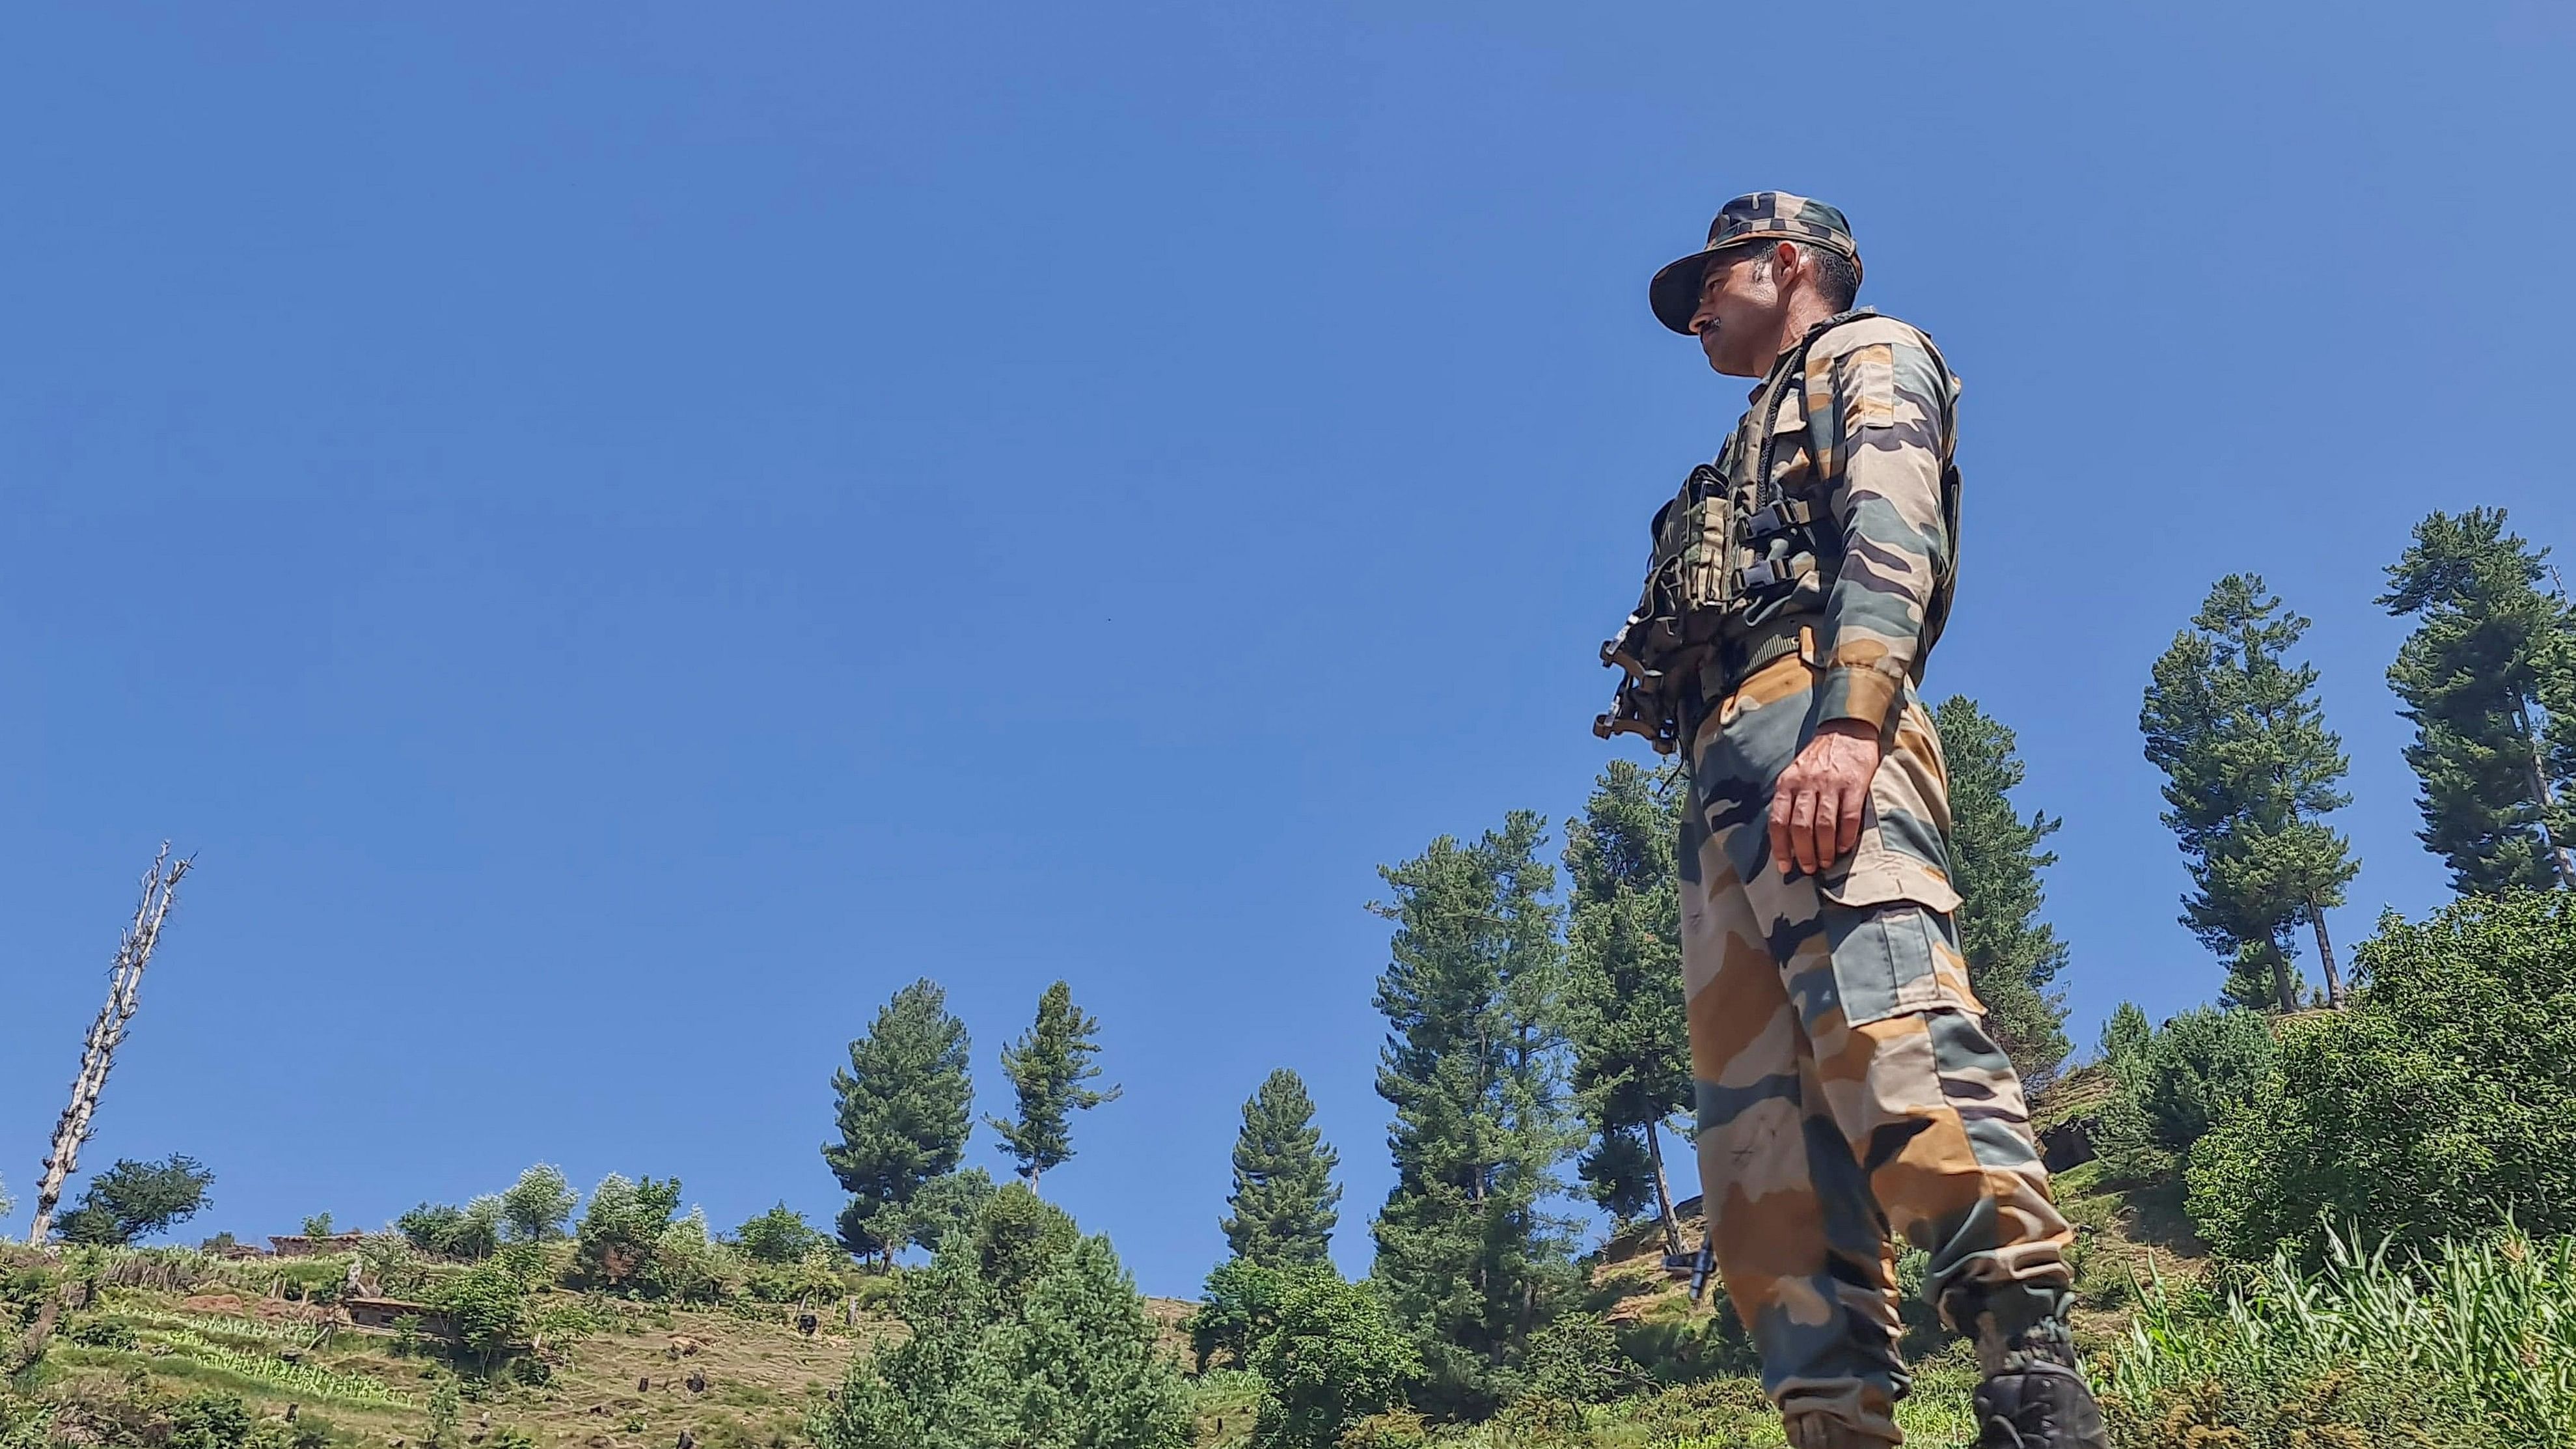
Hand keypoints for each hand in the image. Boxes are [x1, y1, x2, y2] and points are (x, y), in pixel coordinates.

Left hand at [1769, 720, 1880, 876]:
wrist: (1846, 729)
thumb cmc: (1819, 758)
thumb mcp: (1795, 773)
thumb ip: (1789, 799)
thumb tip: (1785, 837)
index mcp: (1787, 783)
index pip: (1778, 820)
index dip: (1780, 847)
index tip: (1784, 866)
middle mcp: (1806, 784)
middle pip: (1800, 827)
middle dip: (1803, 853)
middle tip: (1808, 868)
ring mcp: (1831, 784)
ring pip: (1823, 825)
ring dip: (1823, 849)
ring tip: (1825, 862)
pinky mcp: (1854, 784)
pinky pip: (1848, 817)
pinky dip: (1845, 837)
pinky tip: (1843, 847)